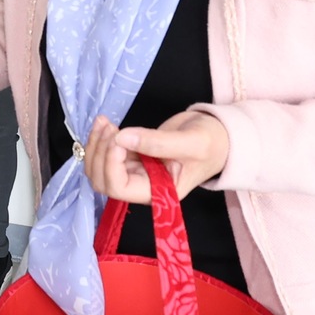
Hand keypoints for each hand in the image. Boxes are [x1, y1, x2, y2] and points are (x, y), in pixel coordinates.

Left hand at [81, 111, 230, 203]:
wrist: (219, 135)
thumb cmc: (212, 144)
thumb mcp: (191, 142)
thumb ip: (157, 143)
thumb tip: (122, 138)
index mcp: (158, 192)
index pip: (120, 188)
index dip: (110, 165)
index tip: (118, 138)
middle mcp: (142, 186)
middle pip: (103, 181)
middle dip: (99, 154)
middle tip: (109, 127)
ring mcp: (135, 171)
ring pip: (99, 167)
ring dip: (96, 145)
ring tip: (105, 122)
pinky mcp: (131, 157)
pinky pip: (106, 154)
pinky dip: (101, 139)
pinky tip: (106, 123)